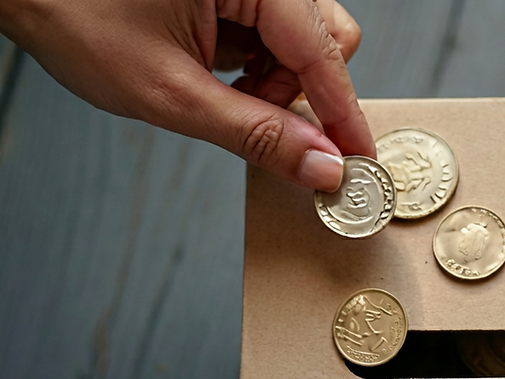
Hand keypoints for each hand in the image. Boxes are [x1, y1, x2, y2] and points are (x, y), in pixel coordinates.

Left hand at [0, 0, 373, 190]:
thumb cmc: (74, 12)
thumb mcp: (172, 92)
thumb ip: (257, 135)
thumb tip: (321, 166)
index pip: (325, 54)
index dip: (344, 116)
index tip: (359, 163)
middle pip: (327, 39)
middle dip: (300, 92)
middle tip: (256, 117)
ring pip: (303, 37)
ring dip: (276, 78)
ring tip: (219, 86)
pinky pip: (273, 28)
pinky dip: (254, 61)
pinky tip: (214, 67)